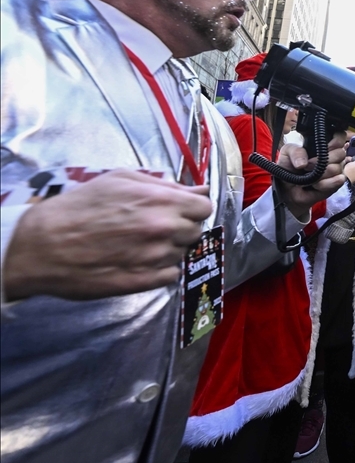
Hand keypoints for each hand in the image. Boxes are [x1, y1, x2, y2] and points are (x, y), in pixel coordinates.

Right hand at [3, 170, 211, 300]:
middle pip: (196, 231)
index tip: (179, 211)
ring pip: (183, 253)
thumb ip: (165, 185)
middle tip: (155, 228)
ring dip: (169, 249)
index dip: (193, 209)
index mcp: (161, 201)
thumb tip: (200, 190)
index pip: (204, 207)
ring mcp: (155, 257)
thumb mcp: (121, 180)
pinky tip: (139, 261)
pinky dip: (161, 269)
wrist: (42, 245)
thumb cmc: (80, 206)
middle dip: (181, 228)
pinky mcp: (144, 282)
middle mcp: (163, 229)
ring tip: (140, 244)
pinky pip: (171, 275)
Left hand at [276, 132, 349, 218]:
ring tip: (309, 176)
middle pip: (340, 153)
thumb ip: (295, 152)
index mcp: (323, 145)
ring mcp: (336, 170)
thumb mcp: (287, 153)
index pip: (340, 136)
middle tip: (308, 166)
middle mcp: (333, 156)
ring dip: (321, 174)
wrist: (287, 188)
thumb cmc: (289, 168)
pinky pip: (338, 181)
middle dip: (323, 160)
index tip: (326, 147)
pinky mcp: (336, 184)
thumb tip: (303, 163)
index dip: (336, 140)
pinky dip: (325, 184)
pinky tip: (316, 185)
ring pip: (337, 168)